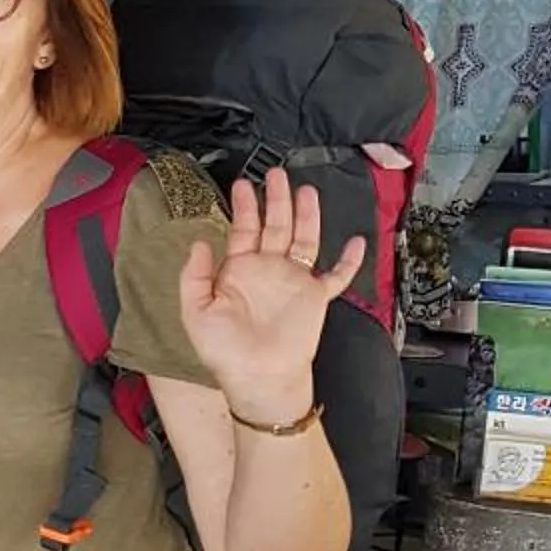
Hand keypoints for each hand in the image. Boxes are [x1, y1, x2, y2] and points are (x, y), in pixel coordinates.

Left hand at [179, 171, 366, 421]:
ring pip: (304, 239)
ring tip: (306, 191)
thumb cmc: (224, 350)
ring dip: (307, 216)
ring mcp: (294, 281)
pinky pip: (337, 276)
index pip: (243, 229)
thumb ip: (194, 276)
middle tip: (276, 174)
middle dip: (276, 200)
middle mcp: (268, 270)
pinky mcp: (315, 297)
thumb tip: (198, 244)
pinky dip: (349, 261)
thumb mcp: (195, 311)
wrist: (257, 376)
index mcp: (239, 271)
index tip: (243, 184)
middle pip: (276, 226)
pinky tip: (356, 242)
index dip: (244, 207)